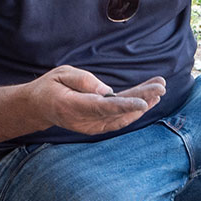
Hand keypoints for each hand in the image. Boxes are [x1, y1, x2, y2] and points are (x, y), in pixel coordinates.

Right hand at [32, 66, 164, 135]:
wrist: (40, 107)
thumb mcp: (61, 74)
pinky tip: (149, 100)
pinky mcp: (97, 126)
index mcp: (73, 107)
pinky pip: (119, 119)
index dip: (126, 105)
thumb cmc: (50, 87)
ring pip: (122, 117)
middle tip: (161, 87)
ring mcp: (91, 127)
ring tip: (159, 89)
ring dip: (143, 104)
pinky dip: (135, 110)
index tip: (144, 102)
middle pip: (118, 112)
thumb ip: (83, 81)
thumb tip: (107, 90)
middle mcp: (84, 121)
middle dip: (142, 99)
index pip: (104, 107)